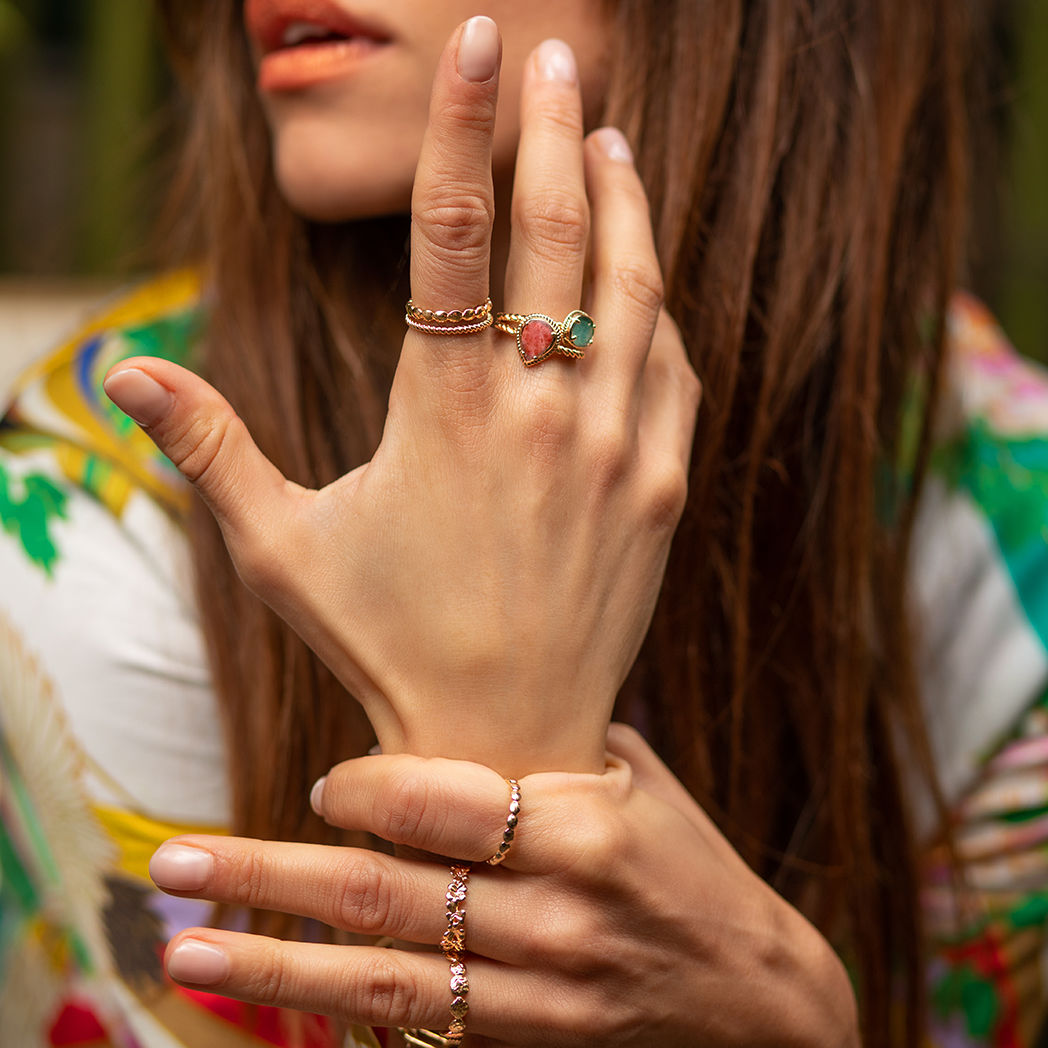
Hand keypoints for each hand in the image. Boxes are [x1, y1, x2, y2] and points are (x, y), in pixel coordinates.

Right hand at [103, 20, 698, 773]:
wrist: (502, 733)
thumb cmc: (384, 640)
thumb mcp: (281, 547)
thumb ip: (212, 448)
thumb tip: (122, 370)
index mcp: (443, 410)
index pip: (452, 228)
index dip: (461, 124)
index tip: (479, 45)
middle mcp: (540, 412)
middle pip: (557, 230)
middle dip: (555, 128)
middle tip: (555, 57)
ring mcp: (617, 448)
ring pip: (634, 287)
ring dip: (623, 201)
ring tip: (610, 138)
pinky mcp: (663, 488)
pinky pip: (674, 368)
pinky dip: (659, 307)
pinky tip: (645, 272)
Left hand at [148, 724, 858, 1046]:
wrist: (760, 1003)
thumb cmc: (693, 869)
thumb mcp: (640, 785)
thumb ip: (550, 748)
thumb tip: (462, 696)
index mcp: (584, 823)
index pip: (437, 800)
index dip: (362, 788)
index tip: (325, 782)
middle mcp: (553, 911)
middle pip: (380, 891)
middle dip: (264, 874)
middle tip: (170, 862)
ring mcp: (538, 993)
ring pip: (378, 977)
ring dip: (270, 964)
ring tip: (184, 947)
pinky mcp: (527, 1047)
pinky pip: (418, 1031)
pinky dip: (342, 1013)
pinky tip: (274, 996)